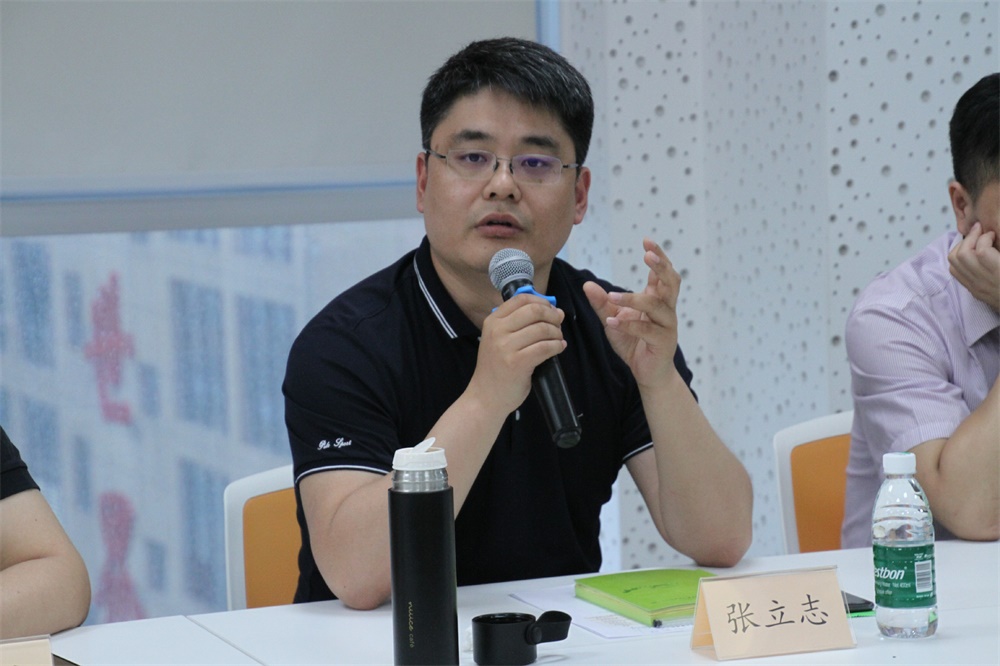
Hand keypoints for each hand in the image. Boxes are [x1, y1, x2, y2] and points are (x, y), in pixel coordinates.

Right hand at [470, 293, 566, 414]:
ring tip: (558, 340)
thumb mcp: (500, 340)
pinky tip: (558, 349)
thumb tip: (557, 311)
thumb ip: (522, 324)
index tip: (551, 310)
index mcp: (493, 321)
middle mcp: (497, 330)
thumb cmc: (496, 368)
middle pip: (534, 310)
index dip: (542, 301)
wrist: (485, 397)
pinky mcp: (517, 362)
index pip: (521, 299)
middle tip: (558, 325)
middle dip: (552, 316)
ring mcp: (506, 347)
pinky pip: (545, 347)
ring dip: (556, 333)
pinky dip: (557, 346)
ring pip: (542, 329)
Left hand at [583, 238, 680, 388]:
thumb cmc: (634, 343)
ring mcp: (667, 326)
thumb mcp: (613, 320)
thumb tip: (587, 285)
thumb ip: (602, 304)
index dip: (658, 256)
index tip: (647, 240)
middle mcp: (666, 310)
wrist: (647, 372)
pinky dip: (629, 324)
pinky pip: (647, 330)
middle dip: (661, 267)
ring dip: (634, 299)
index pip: (662, 273)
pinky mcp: (662, 343)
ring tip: (612, 296)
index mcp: (658, 300)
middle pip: (671, 283)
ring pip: (657, 306)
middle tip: (648, 255)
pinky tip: (613, 321)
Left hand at [949, 223, 999, 311]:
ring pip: (954, 262)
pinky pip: (955, 271)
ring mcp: (975, 286)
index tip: (993, 234)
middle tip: (980, 231)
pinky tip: (970, 253)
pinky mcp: (972, 289)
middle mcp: (984, 281)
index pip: (982, 251)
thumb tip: (994, 235)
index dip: (985, 237)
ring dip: (961, 246)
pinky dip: (958, 258)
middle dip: (970, 238)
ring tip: (974, 240)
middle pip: (962, 255)